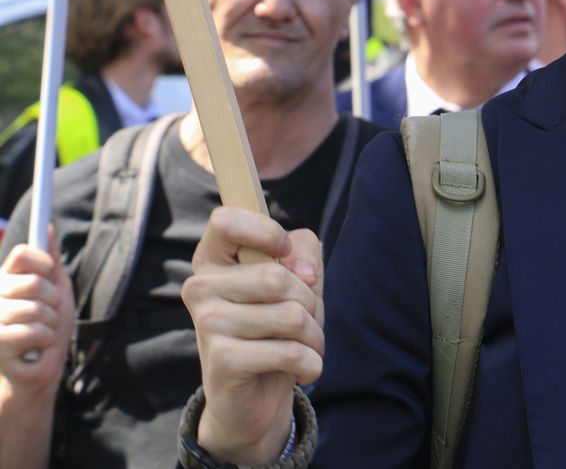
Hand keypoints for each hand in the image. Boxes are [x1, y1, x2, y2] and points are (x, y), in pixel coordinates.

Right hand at [0, 228, 74, 396]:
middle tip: (50, 312)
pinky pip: (33, 332)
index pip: (21, 254)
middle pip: (33, 281)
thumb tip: (46, 226)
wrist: (38, 370)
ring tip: (43, 332)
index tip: (51, 274)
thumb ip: (49, 261)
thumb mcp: (56, 289)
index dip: (43, 262)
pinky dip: (46, 340)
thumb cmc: (47, 328)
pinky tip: (38, 347)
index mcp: (5, 281)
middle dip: (53, 299)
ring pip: (36, 309)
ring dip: (51, 323)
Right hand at [182, 207, 323, 463]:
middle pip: (277, 277)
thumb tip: (301, 268)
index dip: (265, 231)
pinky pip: (289, 351)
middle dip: (311, 302)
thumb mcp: (298, 281)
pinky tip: (303, 368)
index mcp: (213, 259)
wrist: (254, 396)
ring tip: (306, 346)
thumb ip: (303, 253)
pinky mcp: (222, 360)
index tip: (284, 251)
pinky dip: (310, 362)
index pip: (225, 220)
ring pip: (291, 315)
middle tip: (307, 320)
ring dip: (314, 336)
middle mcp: (200, 287)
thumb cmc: (277, 327)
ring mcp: (207, 324)